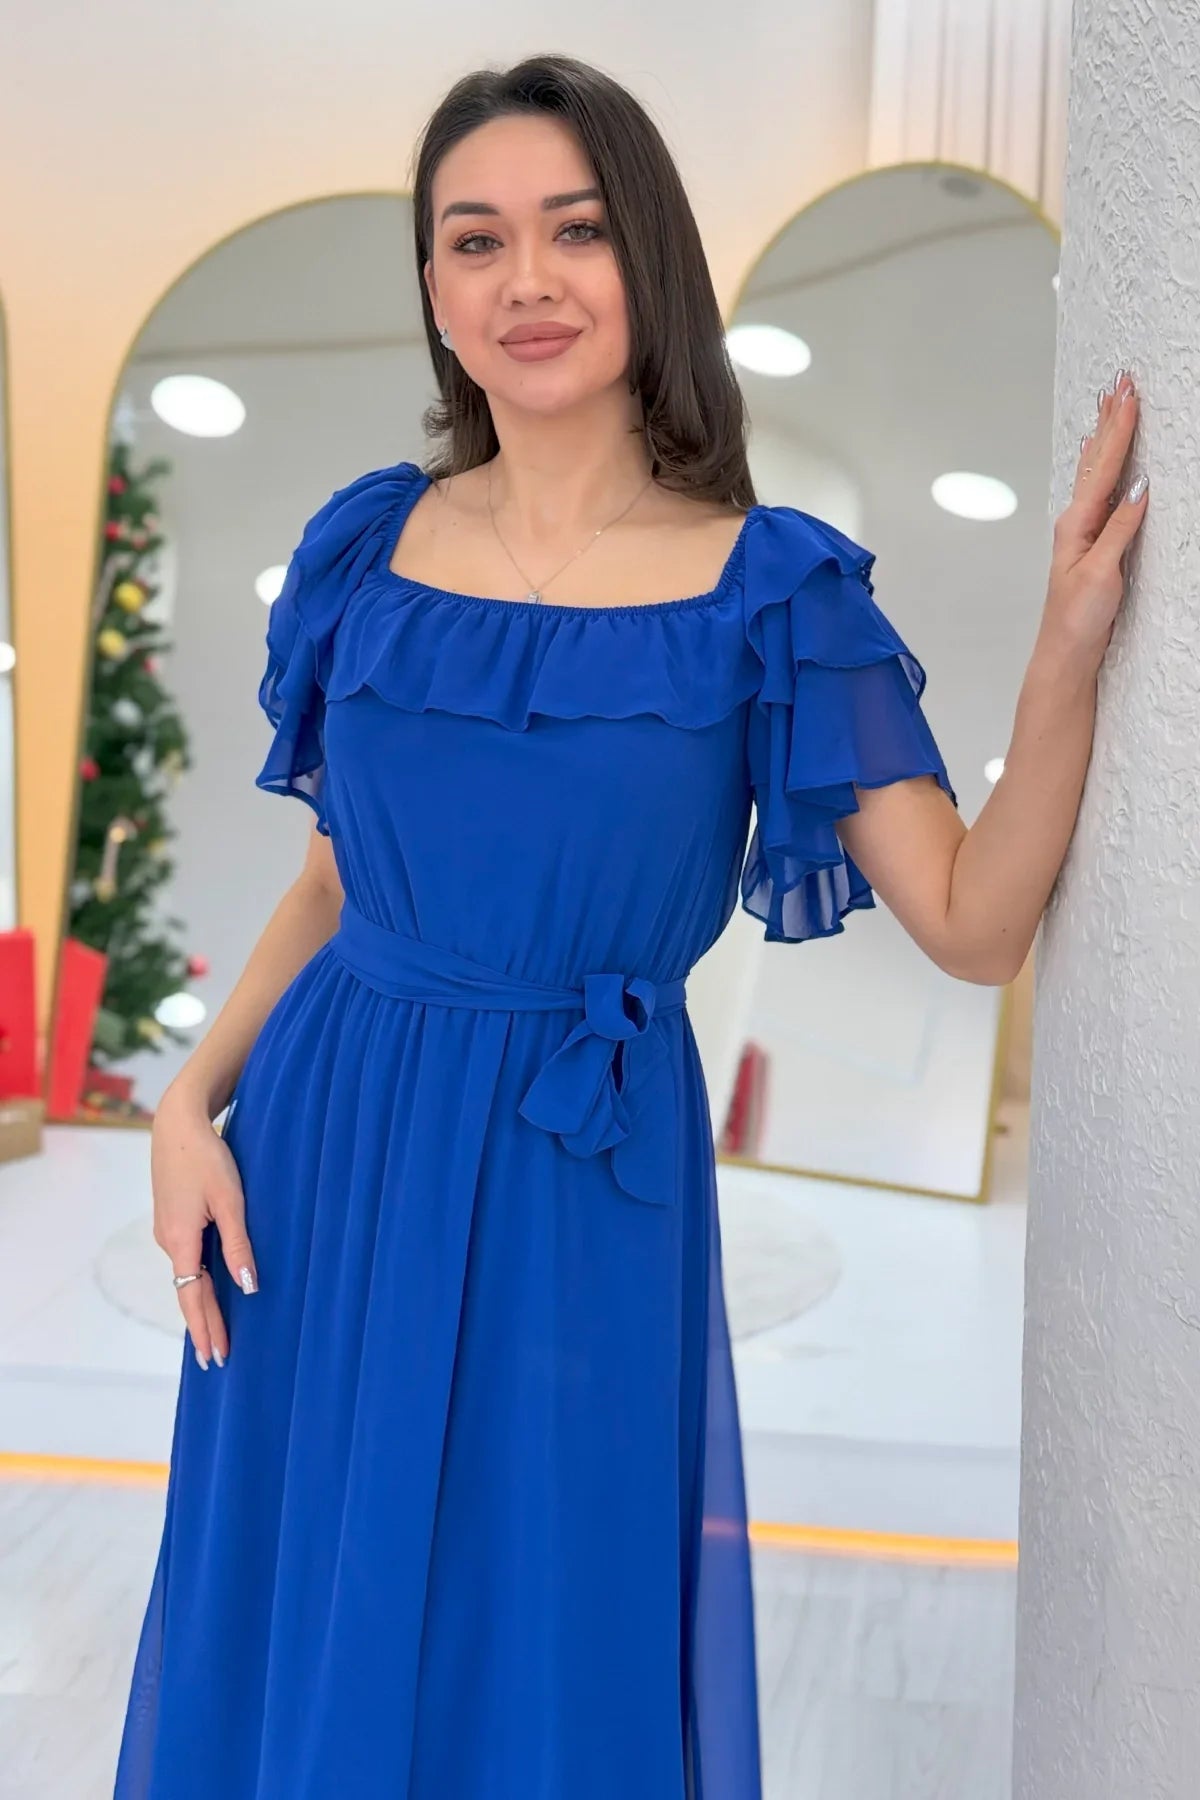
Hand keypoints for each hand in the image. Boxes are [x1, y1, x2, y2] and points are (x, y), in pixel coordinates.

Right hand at [151, 1084, 258, 1369]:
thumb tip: (247, 1287)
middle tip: (214, 1360)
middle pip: (186, 1293)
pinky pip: (186, 1259)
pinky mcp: (173, 1219)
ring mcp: (168, 1230)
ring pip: (186, 1276)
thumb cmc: (207, 1157)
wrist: (177, 1123)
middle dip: (202, 1326)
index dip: (205, 1328)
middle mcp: (169, 1241)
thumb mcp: (229, 1200)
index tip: (214, 1357)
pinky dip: (195, 1281)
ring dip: (199, 1304)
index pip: (192, 1298)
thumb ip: (238, 1245)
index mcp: (180, 1240)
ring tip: (214, 1332)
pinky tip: (206, 1289)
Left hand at [1042, 370, 1148, 674]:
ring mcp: (1084, 532)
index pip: (1104, 466)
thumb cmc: (1077, 621)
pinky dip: (1105, 469)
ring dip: (1106, 437)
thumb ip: (1119, 530)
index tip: (1128, 394)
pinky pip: (1101, 493)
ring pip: (1097, 472)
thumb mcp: (1100, 572)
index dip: (1118, 428)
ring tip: (1110, 405)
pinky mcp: (1093, 545)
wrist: (1066, 654)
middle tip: (1119, 381)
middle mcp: (1077, 522)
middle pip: (1098, 460)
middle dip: (1110, 420)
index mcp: (1078, 523)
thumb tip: (1138, 489)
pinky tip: (1104, 461)